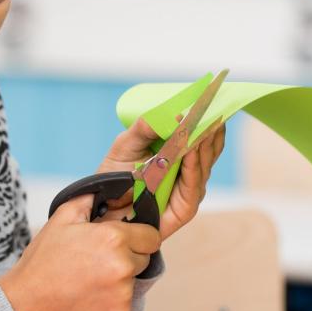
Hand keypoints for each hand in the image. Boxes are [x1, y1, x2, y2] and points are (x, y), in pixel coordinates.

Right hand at [0, 194, 160, 310]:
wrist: (25, 305)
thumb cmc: (42, 262)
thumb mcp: (61, 219)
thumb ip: (89, 199)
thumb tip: (109, 189)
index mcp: (114, 238)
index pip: (151, 236)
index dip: (138, 236)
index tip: (124, 242)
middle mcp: (123, 265)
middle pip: (144, 258)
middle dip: (128, 257)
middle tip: (98, 262)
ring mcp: (123, 293)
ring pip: (133, 281)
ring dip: (118, 280)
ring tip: (88, 281)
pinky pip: (125, 303)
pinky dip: (111, 302)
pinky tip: (88, 298)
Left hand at [96, 117, 226, 240]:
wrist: (99, 206)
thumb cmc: (115, 175)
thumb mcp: (127, 143)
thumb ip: (145, 128)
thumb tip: (172, 114)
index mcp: (180, 156)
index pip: (204, 136)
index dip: (209, 119)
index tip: (212, 100)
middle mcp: (190, 174)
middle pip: (209, 149)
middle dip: (210, 129)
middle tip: (209, 108)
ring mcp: (189, 192)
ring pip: (204, 165)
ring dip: (204, 144)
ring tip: (201, 124)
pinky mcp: (184, 210)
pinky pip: (193, 187)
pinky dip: (193, 167)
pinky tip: (191, 151)